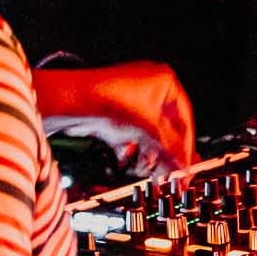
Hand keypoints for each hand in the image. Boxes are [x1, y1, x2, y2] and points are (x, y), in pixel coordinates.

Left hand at [36, 61, 196, 177]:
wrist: (68, 100)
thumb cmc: (107, 100)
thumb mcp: (148, 128)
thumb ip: (171, 148)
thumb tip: (186, 166)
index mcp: (164, 80)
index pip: (185, 117)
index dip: (187, 145)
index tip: (188, 165)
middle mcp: (150, 86)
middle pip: (167, 127)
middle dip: (168, 154)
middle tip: (174, 175)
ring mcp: (132, 99)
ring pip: (150, 133)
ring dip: (153, 155)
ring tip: (155, 175)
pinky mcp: (116, 111)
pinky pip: (134, 133)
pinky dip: (136, 149)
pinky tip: (136, 164)